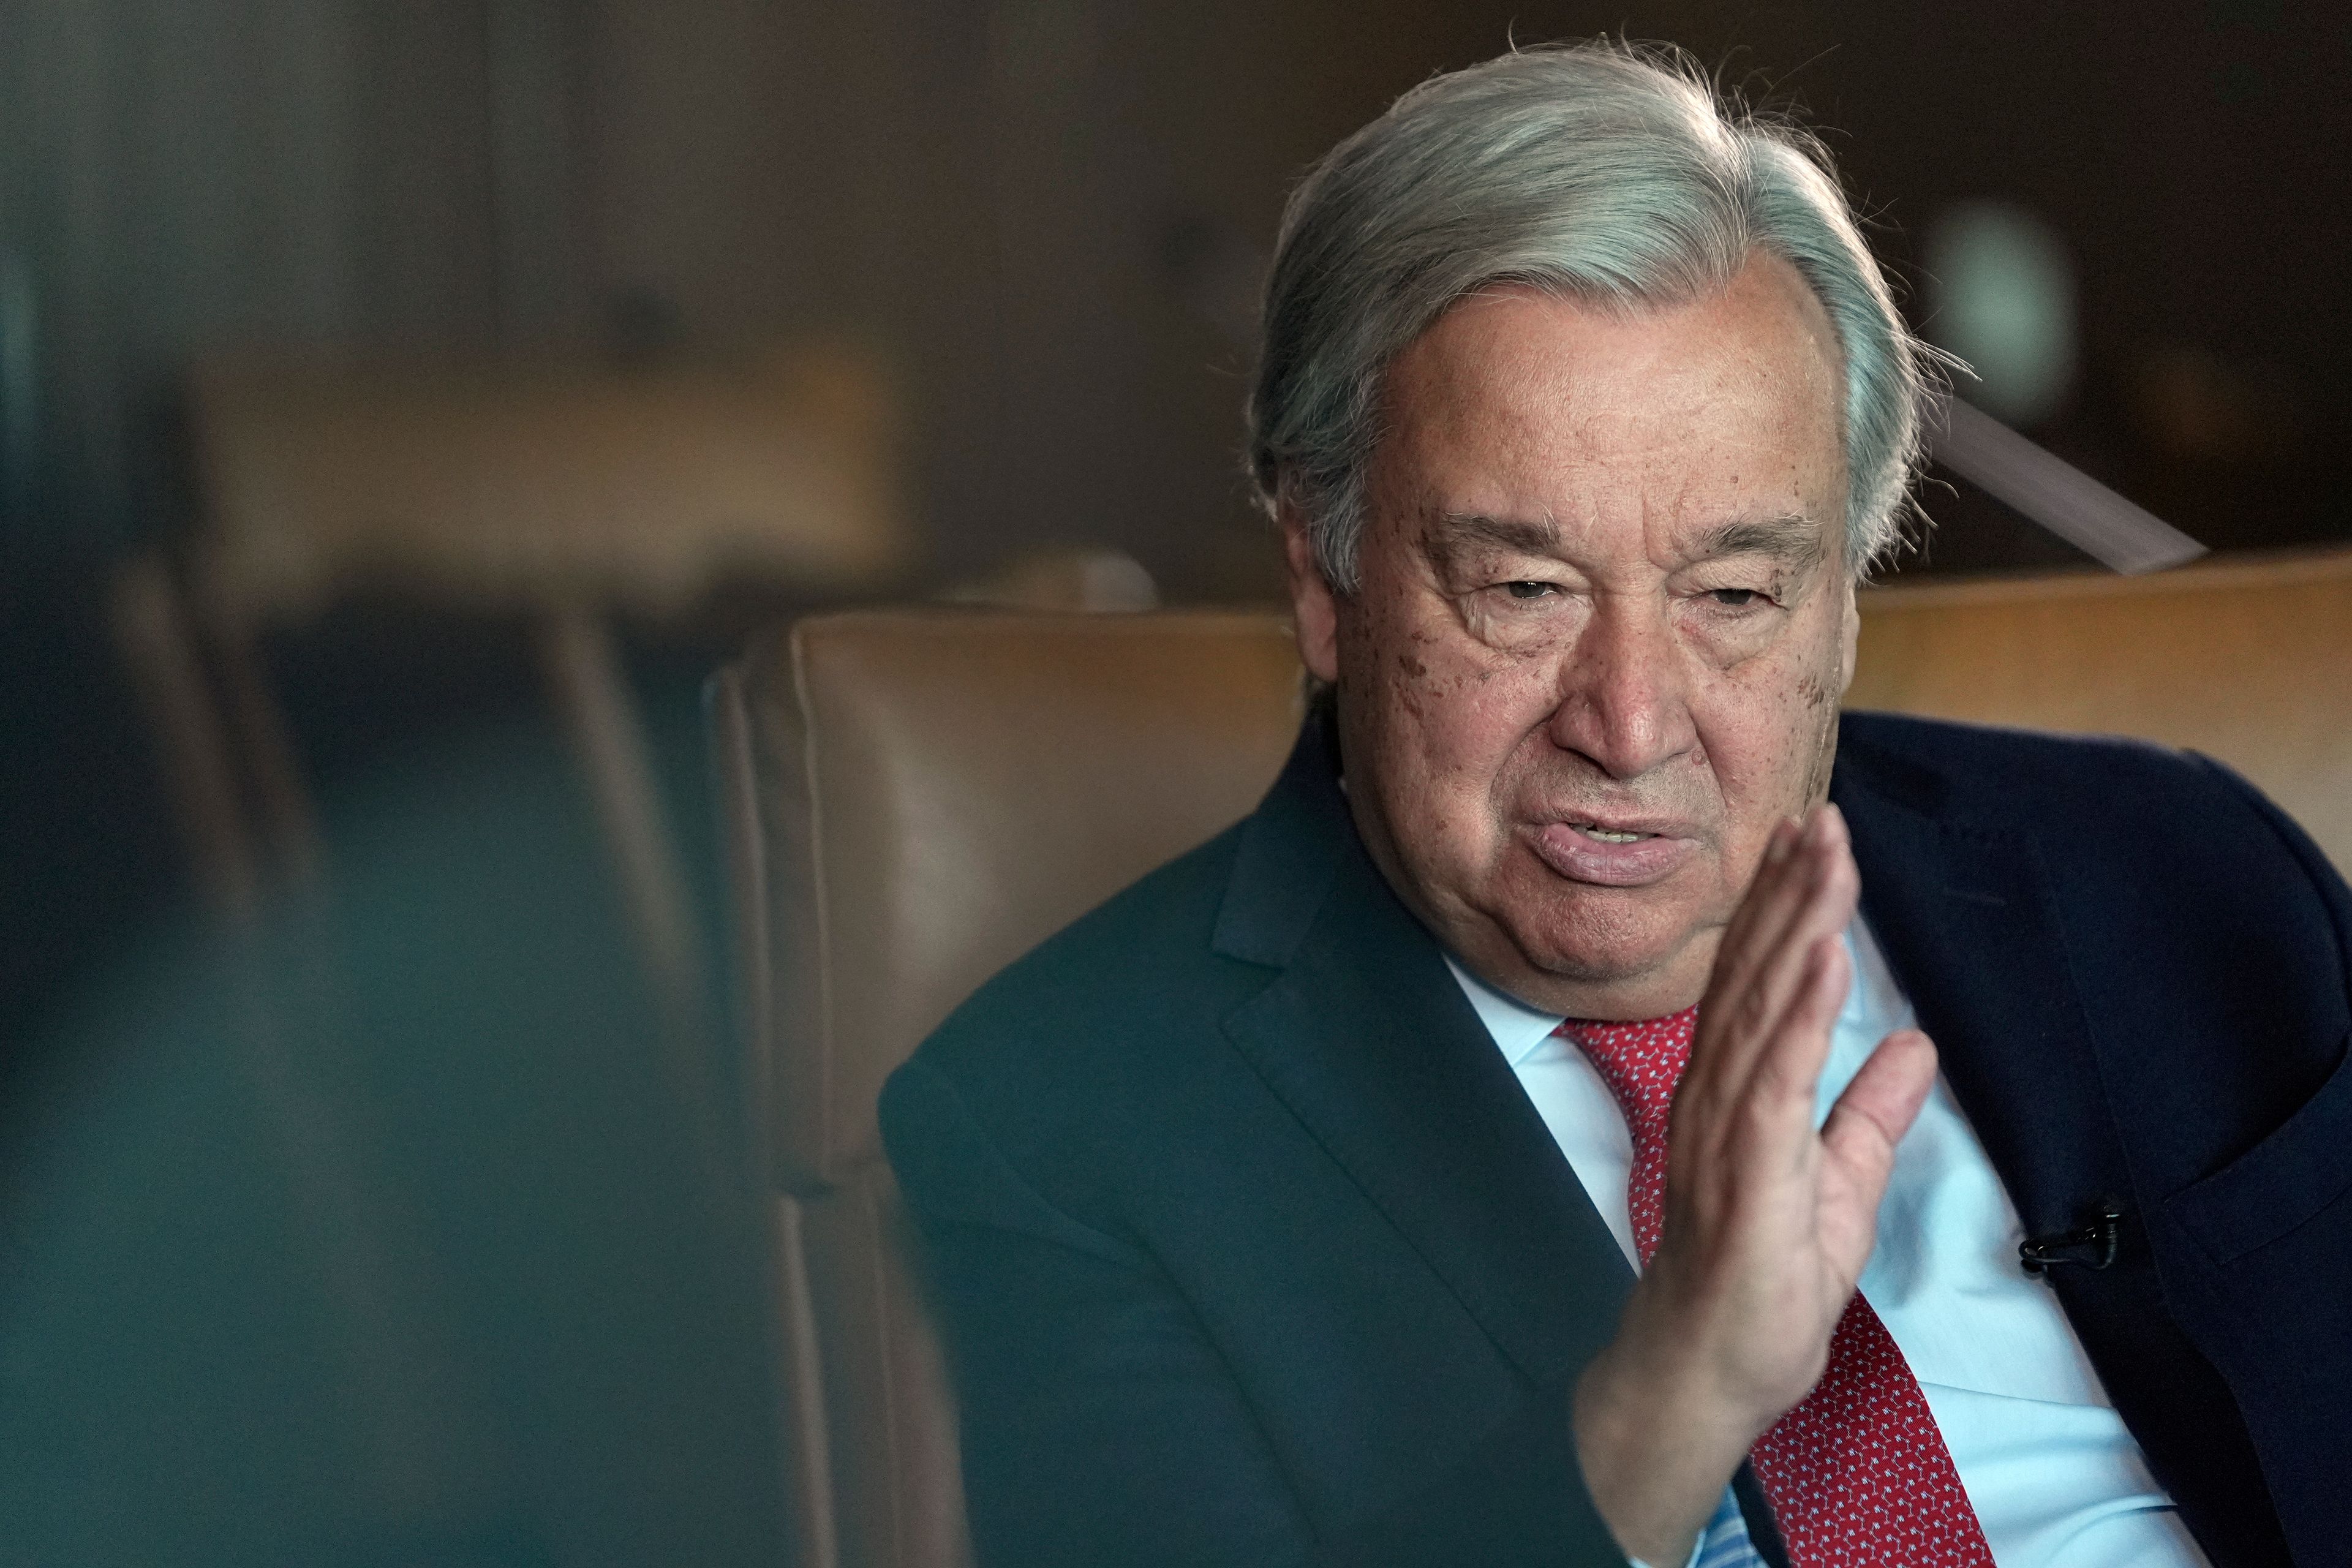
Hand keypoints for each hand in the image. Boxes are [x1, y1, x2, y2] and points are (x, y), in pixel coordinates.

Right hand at [1571, 805, 1940, 1563]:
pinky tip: (1823, 954)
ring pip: (1765, 1004)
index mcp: (1734, 1090)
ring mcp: (1725, 1125)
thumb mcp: (1840, 1184)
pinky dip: (1802, 1009)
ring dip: (1796, 924)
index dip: (1785, 908)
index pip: (1760, 982)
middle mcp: (1716, 1091)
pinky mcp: (1747, 1166)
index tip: (1813, 842)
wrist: (1714, 1366)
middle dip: (1791, 891)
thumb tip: (1914, 1046)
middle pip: (1757, 973)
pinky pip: (1776, 1073)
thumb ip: (1871, 1113)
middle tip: (1821, 815)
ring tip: (1827, 858)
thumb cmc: (1762, 1282)